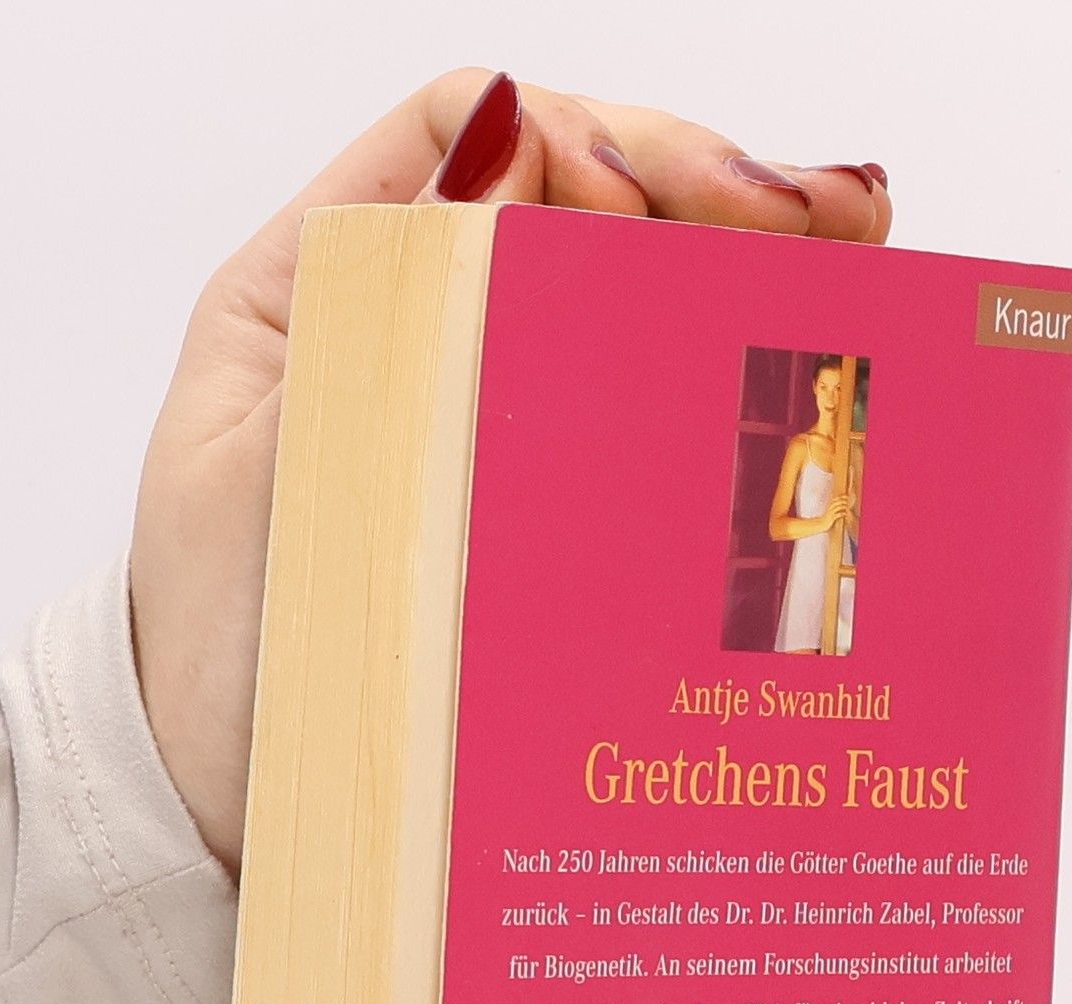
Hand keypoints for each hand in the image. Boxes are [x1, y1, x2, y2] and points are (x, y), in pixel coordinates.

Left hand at [130, 70, 892, 871]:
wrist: (222, 798)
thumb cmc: (214, 645)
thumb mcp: (263, 457)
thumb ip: (370, 312)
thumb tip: (510, 142)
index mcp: (330, 285)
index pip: (482, 137)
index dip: (596, 146)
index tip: (672, 214)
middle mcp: (420, 330)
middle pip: (584, 204)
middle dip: (717, 192)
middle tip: (836, 225)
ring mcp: (489, 415)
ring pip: (629, 301)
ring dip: (743, 272)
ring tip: (857, 263)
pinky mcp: (538, 508)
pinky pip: (638, 418)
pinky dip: (724, 384)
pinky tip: (802, 368)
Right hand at [827, 494, 854, 524]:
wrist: (821, 523)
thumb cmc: (826, 517)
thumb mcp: (830, 511)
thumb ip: (834, 507)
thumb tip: (840, 505)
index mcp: (830, 506)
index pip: (835, 499)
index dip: (841, 497)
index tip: (847, 496)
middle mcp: (830, 508)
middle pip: (837, 502)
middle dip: (843, 500)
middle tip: (848, 501)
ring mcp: (831, 513)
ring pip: (838, 507)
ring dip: (843, 506)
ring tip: (848, 507)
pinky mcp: (832, 518)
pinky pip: (838, 514)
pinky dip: (842, 514)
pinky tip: (845, 514)